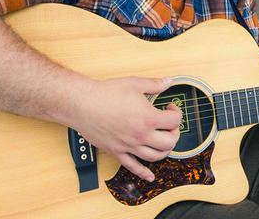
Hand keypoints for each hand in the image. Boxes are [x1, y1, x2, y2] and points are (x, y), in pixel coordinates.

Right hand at [66, 77, 180, 181]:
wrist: (82, 104)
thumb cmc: (104, 94)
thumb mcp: (134, 84)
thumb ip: (154, 84)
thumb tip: (168, 81)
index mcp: (148, 118)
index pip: (174, 121)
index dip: (176, 112)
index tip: (170, 108)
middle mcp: (141, 135)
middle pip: (169, 142)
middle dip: (174, 133)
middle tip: (169, 126)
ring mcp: (129, 146)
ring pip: (156, 156)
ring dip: (164, 150)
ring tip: (162, 141)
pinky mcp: (117, 152)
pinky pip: (133, 167)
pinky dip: (144, 173)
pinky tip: (150, 176)